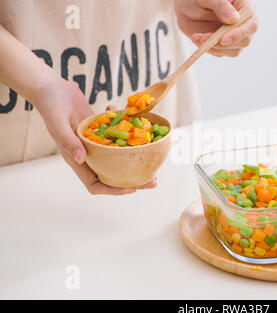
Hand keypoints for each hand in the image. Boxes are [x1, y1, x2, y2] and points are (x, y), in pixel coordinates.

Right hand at [35, 79, 156, 194]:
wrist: (51, 87)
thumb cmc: (50, 104)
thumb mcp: (57, 122)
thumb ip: (68, 141)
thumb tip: (81, 158)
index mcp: (75, 158)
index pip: (94, 184)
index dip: (113, 190)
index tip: (132, 189)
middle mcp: (86, 155)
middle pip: (112, 175)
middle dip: (132, 180)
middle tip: (153, 180)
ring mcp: (94, 144)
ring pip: (117, 160)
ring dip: (135, 162)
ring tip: (154, 161)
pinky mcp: (100, 132)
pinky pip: (117, 140)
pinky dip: (128, 137)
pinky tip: (139, 128)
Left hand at [174, 0, 257, 56]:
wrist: (185, 6)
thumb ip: (220, 5)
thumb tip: (233, 19)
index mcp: (245, 7)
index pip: (251, 24)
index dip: (239, 34)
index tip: (223, 39)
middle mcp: (243, 23)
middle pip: (244, 41)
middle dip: (223, 43)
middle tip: (203, 39)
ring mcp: (235, 36)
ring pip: (234, 51)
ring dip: (215, 47)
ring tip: (197, 37)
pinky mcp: (224, 45)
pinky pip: (220, 53)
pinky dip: (208, 49)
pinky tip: (198, 38)